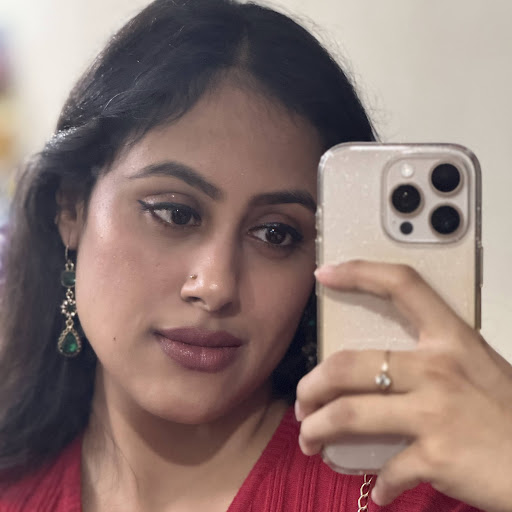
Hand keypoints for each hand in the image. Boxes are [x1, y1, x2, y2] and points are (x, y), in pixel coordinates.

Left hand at [295, 260, 511, 511]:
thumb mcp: (477, 366)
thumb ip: (433, 360)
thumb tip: (384, 372)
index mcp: (450, 338)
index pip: (401, 285)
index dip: (359, 272)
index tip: (325, 274)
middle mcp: (438, 368)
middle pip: (349, 364)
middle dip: (312, 384)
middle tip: (302, 400)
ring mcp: (435, 411)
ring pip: (349, 413)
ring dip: (318, 429)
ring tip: (309, 440)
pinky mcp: (437, 456)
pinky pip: (388, 469)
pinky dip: (379, 484)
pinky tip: (380, 491)